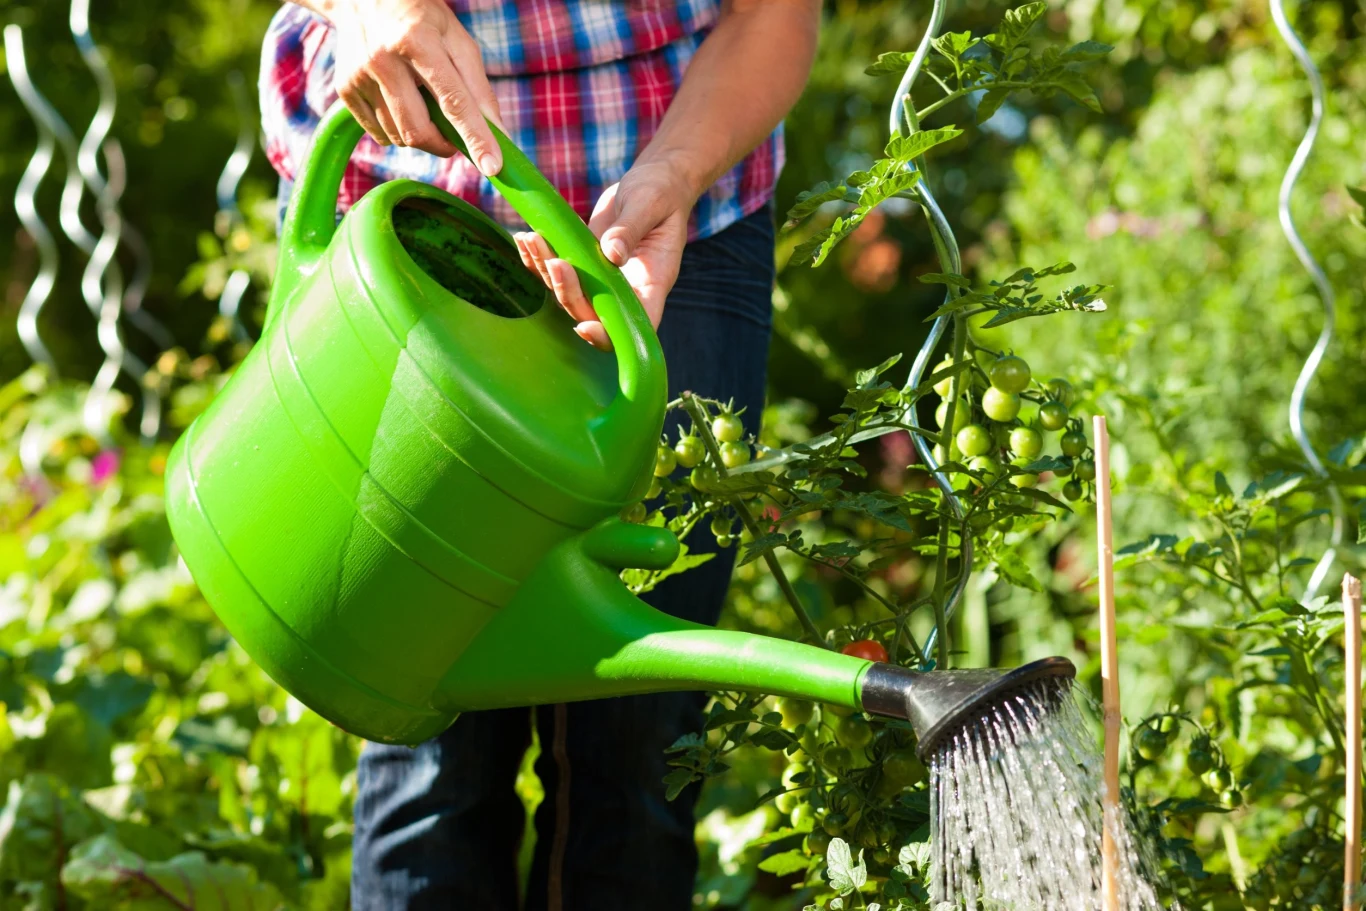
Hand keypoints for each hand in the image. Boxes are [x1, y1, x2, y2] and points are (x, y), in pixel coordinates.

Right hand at [307, 0, 503, 174]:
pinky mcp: (345, 90)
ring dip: (421, 136)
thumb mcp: (457, 39)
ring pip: (399, 137)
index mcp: (417, 41)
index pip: (453, 101)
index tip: (492, 167)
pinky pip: (379, 134)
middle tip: (456, 139)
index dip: (475, 137)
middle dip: (444, 145)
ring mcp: (359, 77)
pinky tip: (401, 102)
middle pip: (419, 131)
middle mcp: (382, 60)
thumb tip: (497, 133)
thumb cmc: (421, 18)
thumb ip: (478, 86)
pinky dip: (398, 131)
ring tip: (423, 104)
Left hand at [514, 161, 694, 350]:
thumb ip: (630, 229)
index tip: (584, 325)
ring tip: (532, 240)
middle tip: (554, 261)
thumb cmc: (661, 192)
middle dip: (568, 293)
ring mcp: (603, 277)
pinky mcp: (585, 262)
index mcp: (652, 281)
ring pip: (569, 292)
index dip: (609, 334)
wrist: (654, 180)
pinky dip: (538, 258)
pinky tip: (525, 238)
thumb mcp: (650, 204)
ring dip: (546, 271)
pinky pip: (559, 270)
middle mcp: (627, 287)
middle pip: (592, 311)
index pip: (635, 323)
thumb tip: (611, 253)